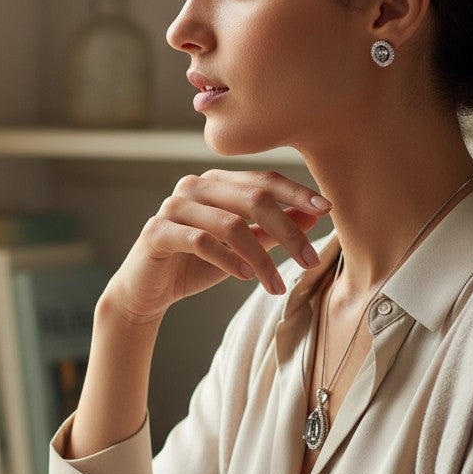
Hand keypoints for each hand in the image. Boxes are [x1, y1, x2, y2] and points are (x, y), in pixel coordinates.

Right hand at [103, 169, 330, 324]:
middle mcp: (193, 186)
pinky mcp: (157, 232)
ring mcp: (173, 207)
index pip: (263, 180)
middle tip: (309, 260)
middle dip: (287, 232)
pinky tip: (244, 277)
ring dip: (260, 258)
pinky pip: (201, 242)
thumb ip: (270, 231)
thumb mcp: (239, 249)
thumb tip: (313, 217)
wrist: (145, 292)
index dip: (297, 193)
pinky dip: (228, 260)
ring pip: (231, 224)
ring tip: (275, 284)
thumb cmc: (191, 267)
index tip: (327, 211)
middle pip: (253, 199)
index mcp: (215, 182)